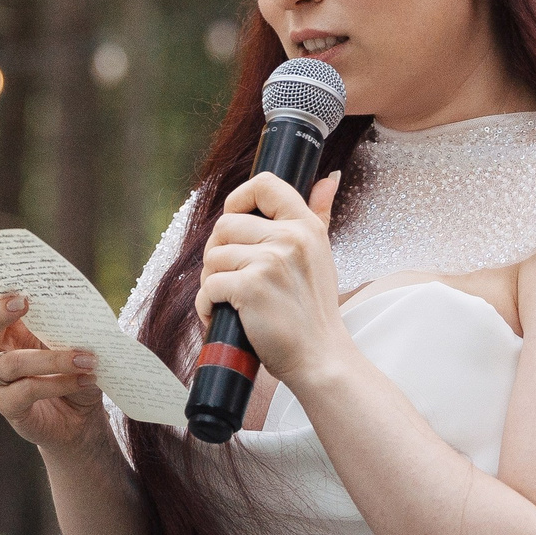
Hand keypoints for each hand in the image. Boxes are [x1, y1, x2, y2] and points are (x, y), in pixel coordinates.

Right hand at [0, 293, 108, 452]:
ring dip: (52, 359)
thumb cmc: (76, 373)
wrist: (82, 419)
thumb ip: (68, 326)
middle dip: (0, 313)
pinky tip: (84, 380)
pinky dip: (59, 384)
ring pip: (14, 362)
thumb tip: (77, 305)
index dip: (2, 292)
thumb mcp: (75, 344)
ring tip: (85, 360)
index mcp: (13, 329)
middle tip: (25, 303)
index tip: (19, 283)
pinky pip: (28, 390)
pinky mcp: (9, 405)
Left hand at [196, 170, 348, 392]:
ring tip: (230, 300)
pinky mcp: (249, 287)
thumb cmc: (314, 310)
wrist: (320, 357)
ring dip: (211, 281)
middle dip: (219, 253)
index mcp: (305, 226)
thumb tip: (328, 178)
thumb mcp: (322, 255)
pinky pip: (208, 286)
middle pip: (225, 224)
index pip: (264, 184)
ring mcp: (269, 262)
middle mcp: (289, 238)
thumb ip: (321, 213)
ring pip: (213, 256)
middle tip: (231, 277)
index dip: (239, 198)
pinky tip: (224, 316)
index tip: (236, 220)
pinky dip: (207, 305)